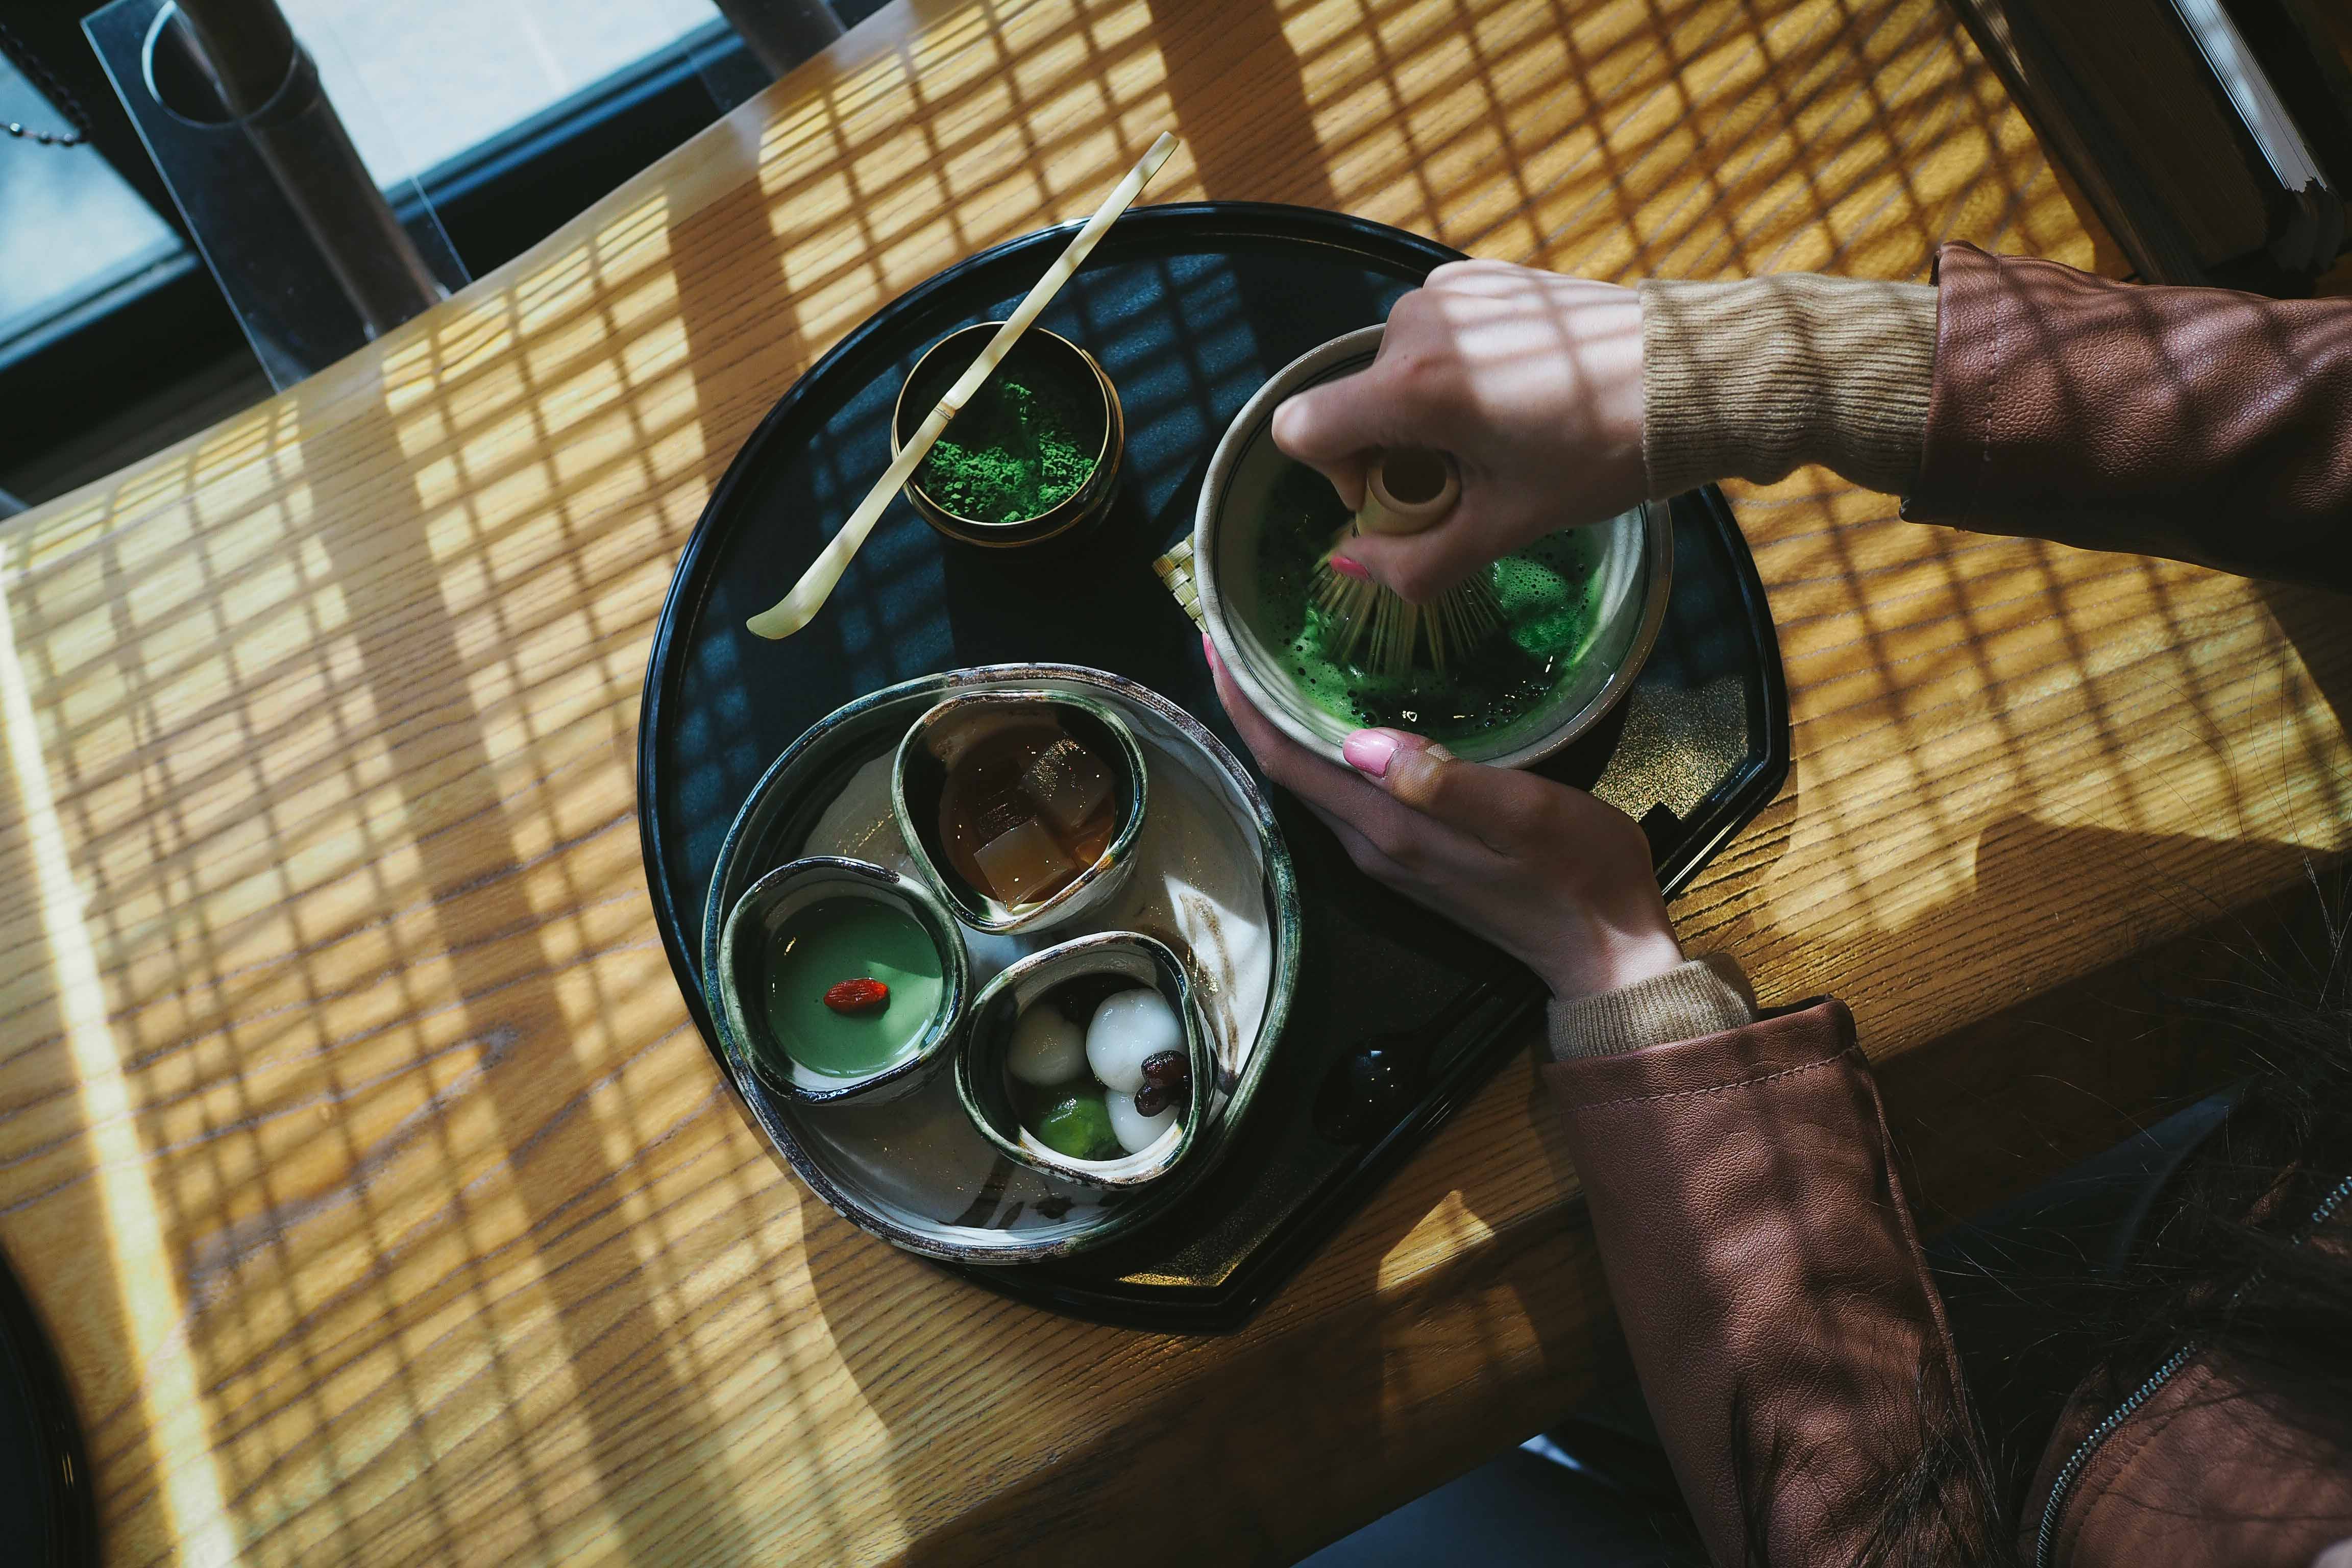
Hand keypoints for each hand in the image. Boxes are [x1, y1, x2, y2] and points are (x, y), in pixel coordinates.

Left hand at [1206, 641, 1680, 999]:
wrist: (1607, 952)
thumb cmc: (1579, 875)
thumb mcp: (1525, 815)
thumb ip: (1443, 781)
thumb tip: (1360, 742)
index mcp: (1389, 831)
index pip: (1288, 761)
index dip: (1245, 703)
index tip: (1215, 642)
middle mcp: (1372, 847)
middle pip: (1288, 770)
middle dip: (1253, 705)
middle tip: (1234, 636)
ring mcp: (1390, 856)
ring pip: (1314, 782)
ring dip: (1284, 726)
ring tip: (1272, 663)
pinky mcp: (1412, 858)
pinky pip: (1345, 794)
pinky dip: (1322, 749)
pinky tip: (1336, 716)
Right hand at [1273, 260, 1644, 604]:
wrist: (1692, 374)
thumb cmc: (1608, 450)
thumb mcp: (1509, 525)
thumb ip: (1418, 560)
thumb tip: (1353, 565)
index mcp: (1413, 387)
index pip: (1302, 429)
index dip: (1338, 478)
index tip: (1403, 496)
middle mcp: (1417, 324)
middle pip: (1355, 404)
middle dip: (1397, 453)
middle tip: (1477, 475)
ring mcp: (1450, 291)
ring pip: (1396, 372)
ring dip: (1429, 414)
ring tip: (1507, 433)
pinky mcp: (1482, 276)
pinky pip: (1435, 338)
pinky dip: (1458, 374)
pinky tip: (1521, 393)